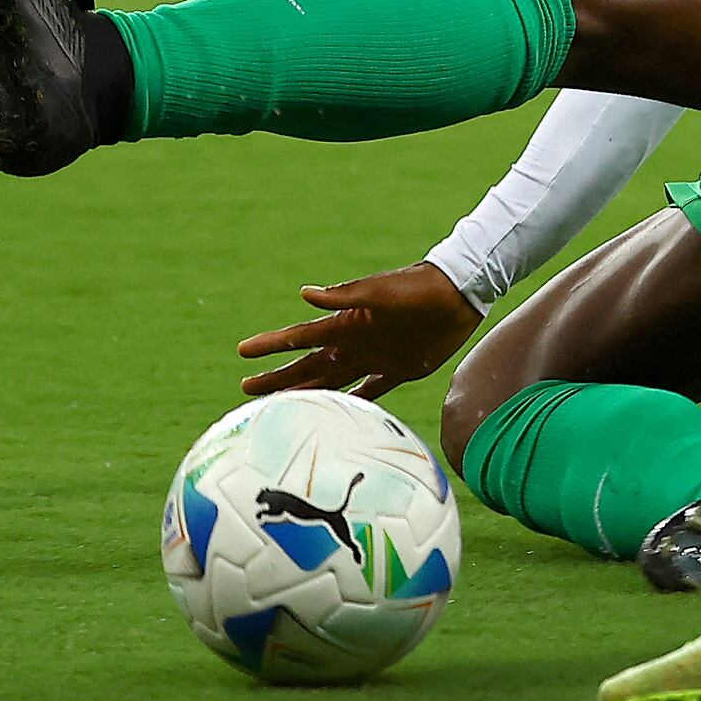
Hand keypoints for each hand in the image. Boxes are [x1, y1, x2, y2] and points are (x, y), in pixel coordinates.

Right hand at [232, 261, 479, 400]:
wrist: (458, 294)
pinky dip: (355, 403)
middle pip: (309, 366)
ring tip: (280, 405)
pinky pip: (372, 391)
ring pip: (333, 382)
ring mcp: (376, 357)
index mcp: (347, 323)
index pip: (300, 337)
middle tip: (245, 390)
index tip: (241, 352)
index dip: (271, 345)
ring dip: (307, 392)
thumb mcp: (379, 290)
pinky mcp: (401, 369)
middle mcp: (356, 342)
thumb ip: (345, 295)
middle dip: (278, 377)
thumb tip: (303, 293)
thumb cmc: (417, 287)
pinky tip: (339, 414)